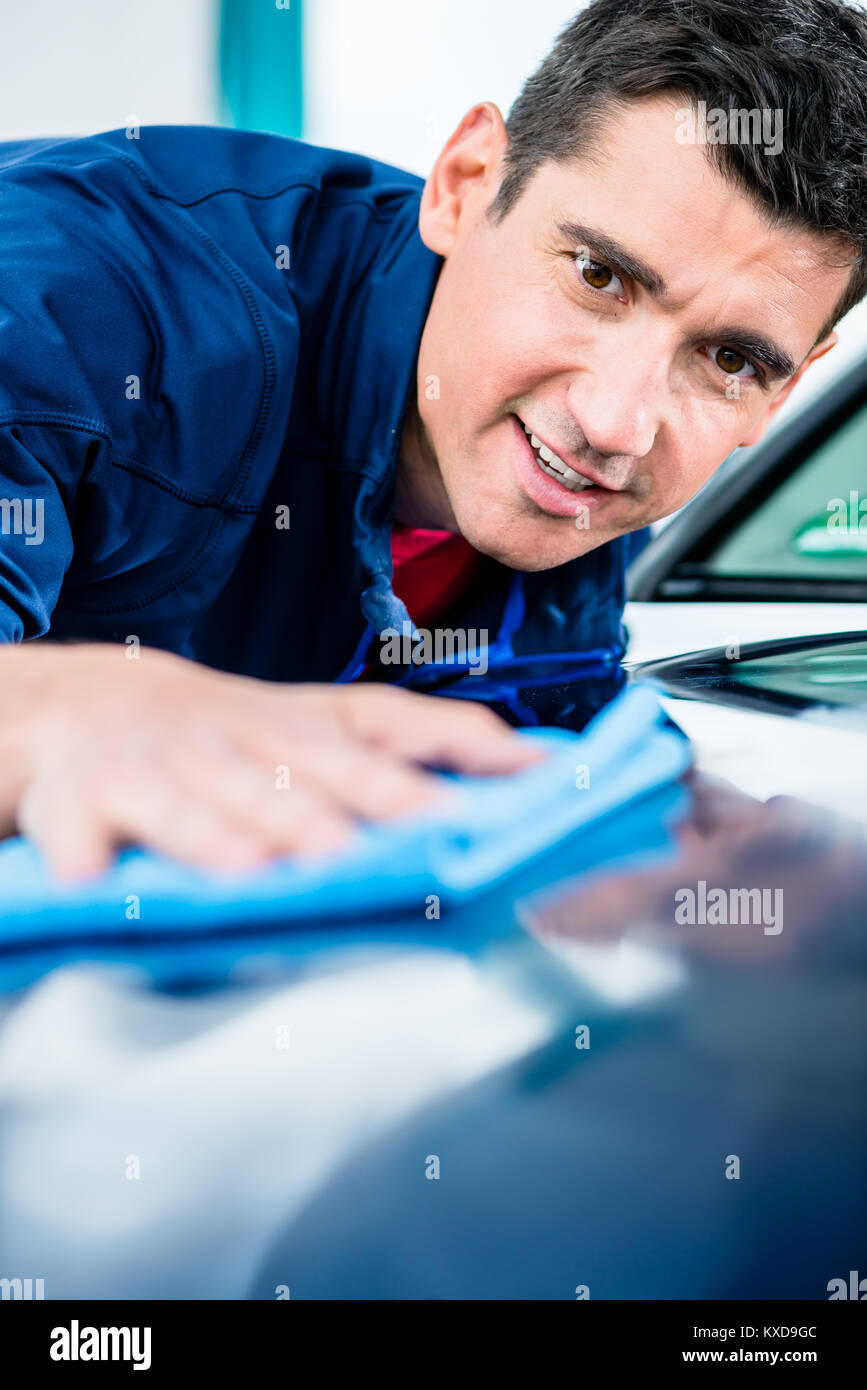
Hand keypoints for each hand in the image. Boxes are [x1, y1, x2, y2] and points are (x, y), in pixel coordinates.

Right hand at [0, 643, 541, 880]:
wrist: (84, 708)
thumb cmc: (227, 732)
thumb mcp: (320, 725)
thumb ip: (422, 745)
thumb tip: (539, 769)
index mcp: (297, 724)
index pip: (379, 728)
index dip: (438, 756)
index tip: (504, 785)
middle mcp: (232, 737)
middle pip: (290, 772)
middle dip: (339, 805)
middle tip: (379, 844)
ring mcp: (151, 766)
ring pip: (189, 800)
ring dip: (219, 833)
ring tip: (253, 869)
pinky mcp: (74, 800)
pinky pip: (77, 832)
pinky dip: (82, 855)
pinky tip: (91, 881)